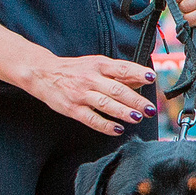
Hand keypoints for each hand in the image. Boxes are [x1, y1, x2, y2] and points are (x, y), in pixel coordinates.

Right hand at [17, 52, 153, 135]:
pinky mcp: (72, 108)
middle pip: (117, 89)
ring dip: (123, 112)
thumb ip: (118, 73)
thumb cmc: (75, 70)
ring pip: (105, 104)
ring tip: (137, 118)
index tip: (152, 78)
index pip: (122, 68)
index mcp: (99, 64)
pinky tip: (118, 129)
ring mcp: (81, 94)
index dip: (137, 72)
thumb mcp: (96, 65)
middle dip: (135, 100)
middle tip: (150, 108)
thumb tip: (141, 80)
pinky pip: (91, 119)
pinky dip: (105, 125)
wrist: (44, 73)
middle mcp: (90, 78)